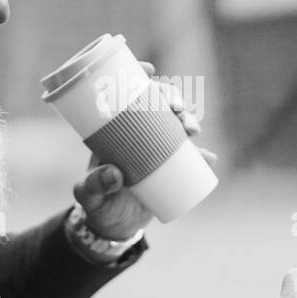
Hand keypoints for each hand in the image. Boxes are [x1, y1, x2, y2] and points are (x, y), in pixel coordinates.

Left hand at [73, 61, 215, 239]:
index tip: (149, 70)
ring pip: (176, 125)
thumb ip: (94, 186)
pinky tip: (208, 158)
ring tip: (192, 130)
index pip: (126, 95)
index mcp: (113, 131)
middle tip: (178, 109)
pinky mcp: (170, 168)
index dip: (138, 77)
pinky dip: (202, 156)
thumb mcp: (88, 195)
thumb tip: (115, 174)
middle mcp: (137, 135)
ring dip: (189, 120)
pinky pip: (190, 157)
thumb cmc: (96, 205)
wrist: (113, 227)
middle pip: (157, 104)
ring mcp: (156, 150)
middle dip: (172, 99)